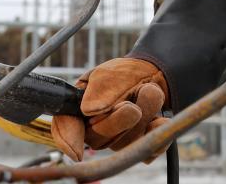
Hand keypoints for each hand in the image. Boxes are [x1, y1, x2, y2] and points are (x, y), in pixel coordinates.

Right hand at [51, 58, 170, 161]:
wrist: (153, 73)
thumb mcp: (109, 74)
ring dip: (143, 115)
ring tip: (150, 90)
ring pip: (125, 144)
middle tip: (131, 106)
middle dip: (118, 121)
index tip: (76, 151)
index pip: (65, 127)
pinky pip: (146, 151)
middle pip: (99, 139)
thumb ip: (99, 89)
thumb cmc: (124, 74)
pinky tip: (160, 119)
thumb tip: (88, 110)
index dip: (67, 140)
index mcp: (78, 109)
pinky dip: (156, 133)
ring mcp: (117, 141)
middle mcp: (94, 130)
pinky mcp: (138, 147)